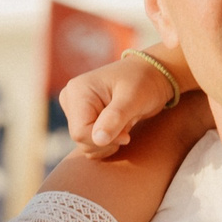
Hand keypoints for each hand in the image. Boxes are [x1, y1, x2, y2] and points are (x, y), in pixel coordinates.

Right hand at [60, 51, 180, 157]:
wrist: (150, 76)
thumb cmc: (144, 82)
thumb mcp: (133, 98)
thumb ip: (115, 118)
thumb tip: (98, 139)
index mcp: (77, 91)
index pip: (80, 132)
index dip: (105, 140)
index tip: (127, 135)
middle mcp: (70, 100)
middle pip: (81, 140)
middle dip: (108, 141)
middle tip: (127, 125)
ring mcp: (75, 110)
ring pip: (85, 145)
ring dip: (110, 143)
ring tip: (124, 123)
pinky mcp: (82, 119)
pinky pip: (89, 145)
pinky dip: (107, 144)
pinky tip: (119, 128)